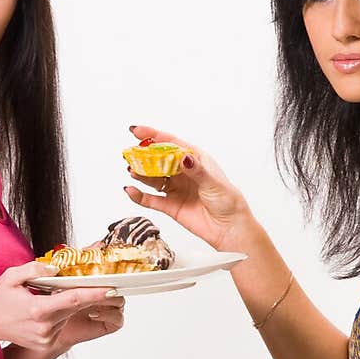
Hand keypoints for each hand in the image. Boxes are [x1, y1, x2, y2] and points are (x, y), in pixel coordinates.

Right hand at [0, 262, 121, 351]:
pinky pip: (61, 324)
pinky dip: (59, 314)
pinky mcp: (46, 343)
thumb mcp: (12, 277)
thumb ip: (36, 269)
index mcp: (38, 310)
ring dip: (67, 305)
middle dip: (88, 296)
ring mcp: (46, 337)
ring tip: (48, 297)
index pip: (73, 300)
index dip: (94, 294)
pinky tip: (43, 310)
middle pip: (75, 307)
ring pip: (68, 315)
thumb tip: (57, 268)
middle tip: (103, 284)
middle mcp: (45, 327)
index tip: (111, 289)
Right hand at [123, 123, 252, 250]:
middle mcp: (182, 172)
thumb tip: (183, 157)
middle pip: (158, 160)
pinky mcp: (170, 206)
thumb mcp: (213, 181)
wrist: (229, 228)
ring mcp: (176, 188)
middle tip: (129, 153)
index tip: (136, 131)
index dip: (153, 136)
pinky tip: (130, 191)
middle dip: (143, 156)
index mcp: (194, 159)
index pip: (171, 143)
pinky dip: (139, 195)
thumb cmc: (227, 201)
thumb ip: (196, 170)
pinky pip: (151, 199)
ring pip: (152, 178)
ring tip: (132, 170)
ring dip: (140, 174)